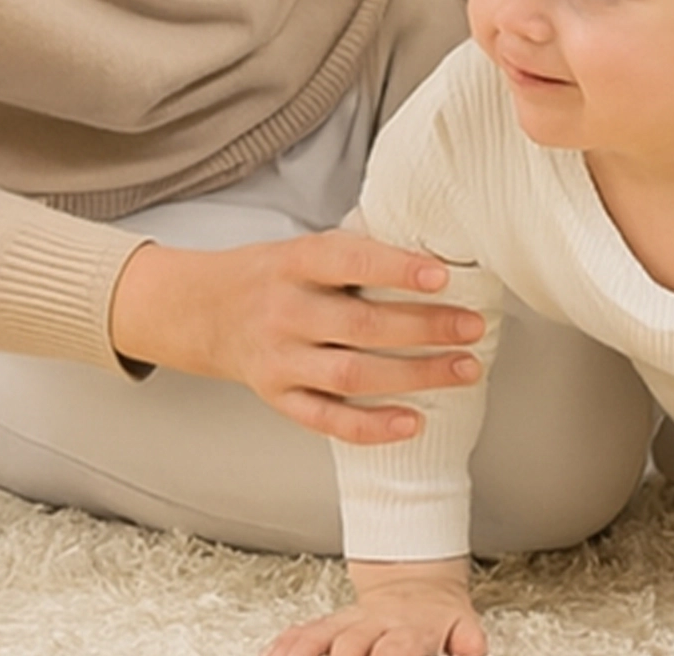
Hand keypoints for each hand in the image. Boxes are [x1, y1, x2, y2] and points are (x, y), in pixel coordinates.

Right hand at [106, 231, 485, 443]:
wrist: (200, 311)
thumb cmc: (270, 274)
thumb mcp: (301, 248)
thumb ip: (352, 254)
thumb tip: (429, 255)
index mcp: (293, 262)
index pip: (349, 261)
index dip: (395, 268)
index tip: (442, 275)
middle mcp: (285, 311)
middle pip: (361, 324)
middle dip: (424, 328)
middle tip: (473, 327)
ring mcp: (279, 360)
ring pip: (352, 374)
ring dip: (414, 375)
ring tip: (463, 369)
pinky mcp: (278, 397)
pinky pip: (327, 420)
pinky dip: (372, 426)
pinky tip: (413, 421)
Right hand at [265, 560, 485, 655]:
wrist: (414, 582)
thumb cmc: (436, 620)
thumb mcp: (463, 627)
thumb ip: (467, 642)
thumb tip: (473, 650)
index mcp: (409, 629)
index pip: (398, 650)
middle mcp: (372, 625)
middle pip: (349, 646)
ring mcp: (345, 624)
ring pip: (317, 639)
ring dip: (302, 654)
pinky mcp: (325, 626)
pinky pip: (299, 635)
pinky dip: (283, 648)